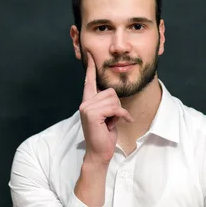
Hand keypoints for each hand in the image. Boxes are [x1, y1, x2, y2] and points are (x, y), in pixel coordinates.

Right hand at [79, 51, 133, 165]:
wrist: (99, 153)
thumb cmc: (104, 135)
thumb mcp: (107, 115)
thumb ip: (106, 103)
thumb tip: (113, 95)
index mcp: (88, 101)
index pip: (89, 80)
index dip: (90, 67)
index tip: (90, 54)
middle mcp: (85, 102)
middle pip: (110, 91)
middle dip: (117, 106)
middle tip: (111, 120)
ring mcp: (87, 107)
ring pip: (113, 99)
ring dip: (117, 112)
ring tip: (110, 123)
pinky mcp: (92, 113)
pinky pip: (114, 108)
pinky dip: (120, 116)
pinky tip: (115, 125)